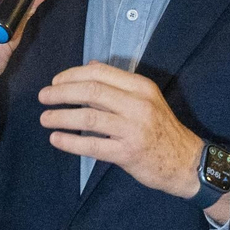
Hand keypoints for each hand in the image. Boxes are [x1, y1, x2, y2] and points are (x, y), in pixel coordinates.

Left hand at [38, 62, 203, 199]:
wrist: (186, 162)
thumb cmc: (161, 129)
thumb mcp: (146, 99)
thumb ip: (117, 84)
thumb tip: (88, 67)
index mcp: (141, 87)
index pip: (99, 73)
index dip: (72, 75)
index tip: (55, 81)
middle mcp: (138, 104)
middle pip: (91, 92)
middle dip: (61, 93)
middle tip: (43, 97)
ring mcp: (133, 129)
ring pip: (89, 118)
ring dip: (61, 117)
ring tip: (44, 118)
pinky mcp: (128, 153)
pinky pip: (93, 146)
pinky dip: (71, 142)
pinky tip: (56, 139)